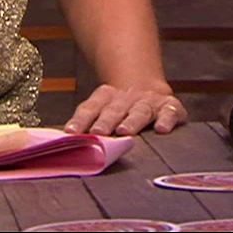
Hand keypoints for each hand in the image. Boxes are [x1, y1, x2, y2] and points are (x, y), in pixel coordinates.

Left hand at [65, 83, 187, 136]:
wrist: (146, 89)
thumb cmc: (118, 108)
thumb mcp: (102, 109)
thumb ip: (86, 123)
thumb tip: (62, 143)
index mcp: (106, 96)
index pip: (90, 107)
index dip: (80, 120)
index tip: (70, 132)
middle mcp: (127, 98)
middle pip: (114, 109)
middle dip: (106, 120)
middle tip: (98, 132)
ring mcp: (149, 101)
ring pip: (139, 111)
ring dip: (131, 120)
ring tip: (124, 131)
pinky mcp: (170, 107)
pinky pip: (170, 112)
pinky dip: (166, 119)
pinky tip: (161, 129)